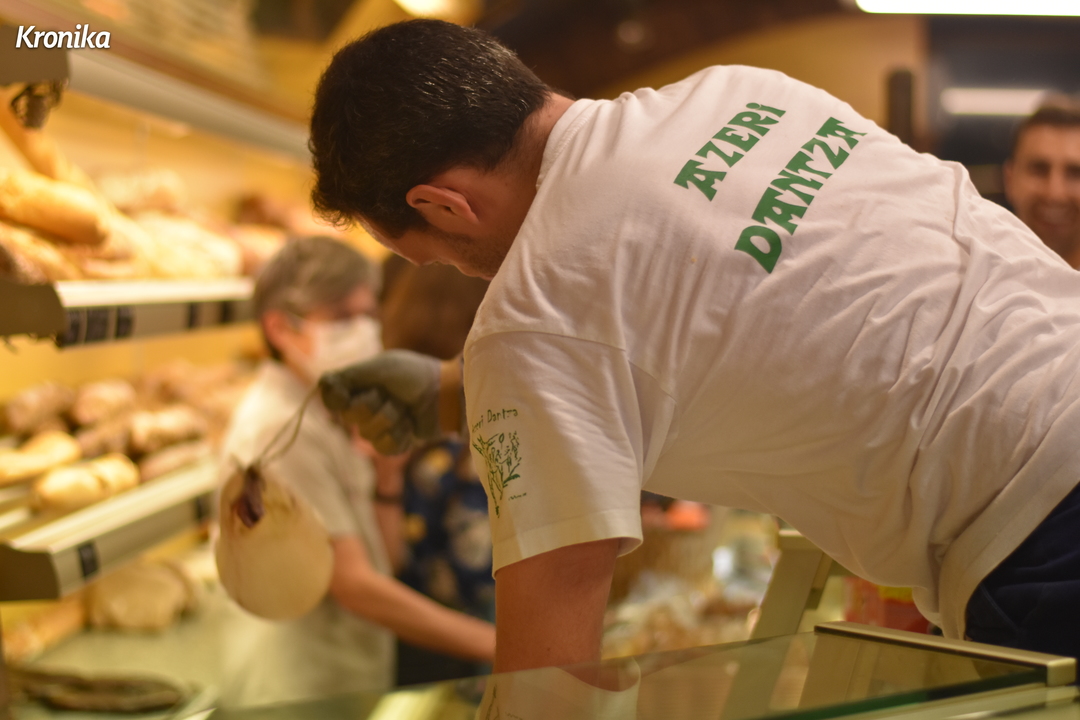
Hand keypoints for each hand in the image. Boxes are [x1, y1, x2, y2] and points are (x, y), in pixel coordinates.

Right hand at [319, 349, 440, 454]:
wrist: (446, 392)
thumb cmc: (414, 375)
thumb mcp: (379, 369)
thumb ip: (348, 377)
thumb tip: (321, 385)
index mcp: (359, 386)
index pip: (332, 398)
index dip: (337, 399)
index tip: (345, 394)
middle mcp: (365, 406)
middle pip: (350, 417)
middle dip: (372, 404)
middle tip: (390, 395)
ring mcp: (380, 426)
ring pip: (367, 433)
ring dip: (390, 418)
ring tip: (406, 409)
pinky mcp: (395, 443)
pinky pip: (384, 447)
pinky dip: (399, 434)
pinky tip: (410, 425)